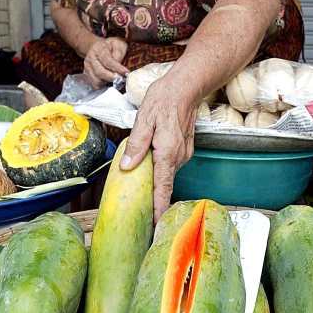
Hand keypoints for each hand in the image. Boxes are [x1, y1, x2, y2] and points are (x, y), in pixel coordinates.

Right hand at [83, 38, 128, 87]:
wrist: (98, 47)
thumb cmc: (110, 46)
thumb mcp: (118, 44)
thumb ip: (119, 53)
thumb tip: (119, 66)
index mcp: (98, 49)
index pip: (107, 61)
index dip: (117, 68)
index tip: (126, 73)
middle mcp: (90, 58)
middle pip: (100, 72)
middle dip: (112, 77)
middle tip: (122, 78)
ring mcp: (87, 68)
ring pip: (97, 81)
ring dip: (107, 82)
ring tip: (115, 78)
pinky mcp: (87, 75)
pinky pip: (95, 85)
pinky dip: (103, 85)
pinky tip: (109, 81)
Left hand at [120, 78, 196, 221]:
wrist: (186, 86)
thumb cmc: (164, 99)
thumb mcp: (143, 120)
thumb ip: (136, 145)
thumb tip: (127, 168)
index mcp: (167, 152)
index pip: (163, 188)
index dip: (160, 209)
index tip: (157, 226)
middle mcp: (179, 156)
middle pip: (165, 184)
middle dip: (156, 200)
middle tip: (144, 215)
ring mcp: (184, 154)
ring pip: (167, 174)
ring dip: (157, 181)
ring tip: (144, 190)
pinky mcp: (185, 149)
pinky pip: (171, 165)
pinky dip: (162, 169)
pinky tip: (152, 163)